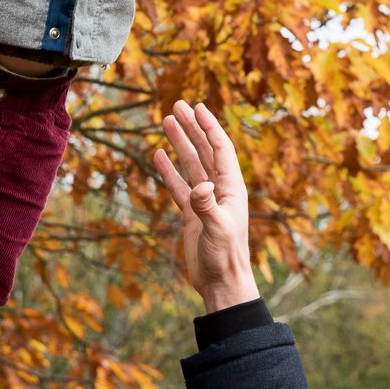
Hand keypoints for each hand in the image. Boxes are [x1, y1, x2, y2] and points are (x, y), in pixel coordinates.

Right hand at [153, 101, 258, 313]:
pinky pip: (179, 185)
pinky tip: (158, 156)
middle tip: (177, 106)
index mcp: (231, 188)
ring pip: (191, 164)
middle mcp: (219, 189)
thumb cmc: (225, 256)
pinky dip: (169, 170)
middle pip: (205, 150)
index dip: (209, 126)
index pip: (220, 149)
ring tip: (166, 122)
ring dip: (179, 144)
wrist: (221, 282)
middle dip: (192, 127)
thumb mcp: (217, 230)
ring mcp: (205, 200)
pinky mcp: (192, 214)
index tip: (196, 107)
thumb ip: (206, 207)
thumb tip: (199, 186)